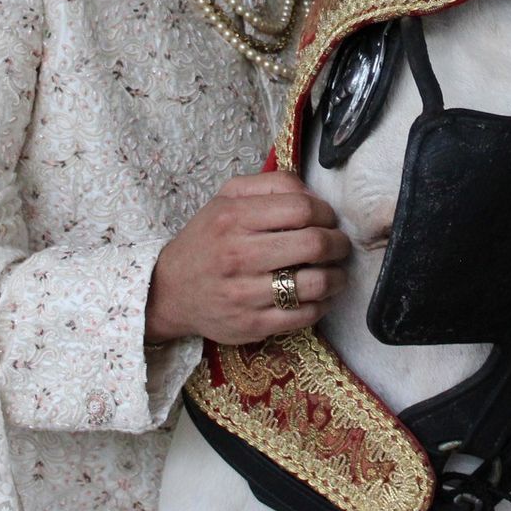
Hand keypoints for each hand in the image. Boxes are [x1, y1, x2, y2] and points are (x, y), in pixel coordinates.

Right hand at [146, 172, 350, 344]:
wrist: (170, 291)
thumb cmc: (207, 240)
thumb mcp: (228, 198)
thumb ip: (272, 184)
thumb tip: (314, 194)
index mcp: (233, 218)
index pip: (302, 209)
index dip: (327, 213)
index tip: (328, 219)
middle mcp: (238, 255)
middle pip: (314, 244)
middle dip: (339, 244)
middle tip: (340, 245)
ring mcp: (245, 294)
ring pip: (315, 283)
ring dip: (338, 277)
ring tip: (336, 272)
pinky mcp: (252, 326)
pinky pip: (304, 315)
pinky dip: (323, 304)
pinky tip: (320, 296)